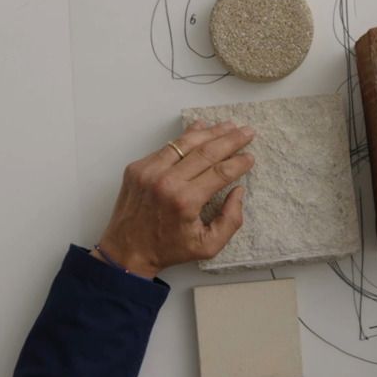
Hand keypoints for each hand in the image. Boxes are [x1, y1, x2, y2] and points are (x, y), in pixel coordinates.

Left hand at [93, 121, 254, 277]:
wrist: (126, 250)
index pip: (220, 173)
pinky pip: (167, 147)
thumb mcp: (207, 246)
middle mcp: (166, 181)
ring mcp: (149, 171)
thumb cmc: (168, 249)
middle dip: (230, 140)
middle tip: (247, 132)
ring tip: (228, 125)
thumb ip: (230, 220)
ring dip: (210, 132)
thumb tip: (238, 190)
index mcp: (185, 201)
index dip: (239, 163)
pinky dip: (186, 137)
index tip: (250, 157)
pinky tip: (200, 128)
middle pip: (206, 152)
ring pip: (186, 143)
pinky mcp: (138, 167)